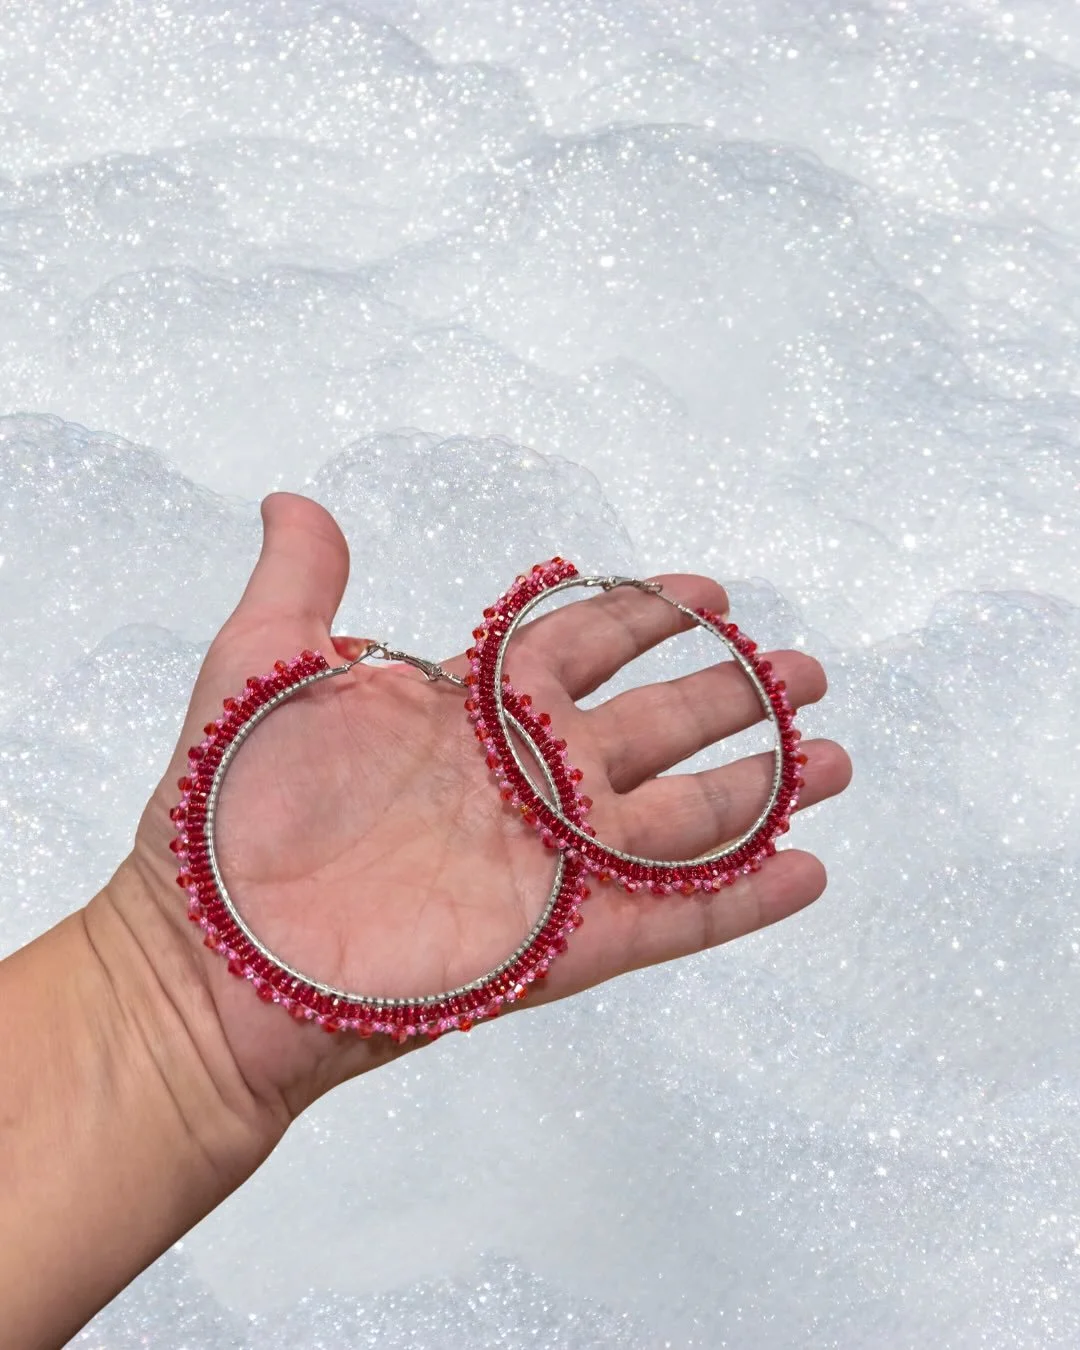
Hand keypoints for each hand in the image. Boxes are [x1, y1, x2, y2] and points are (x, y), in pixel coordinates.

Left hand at [111, 493, 850, 1130]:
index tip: (710, 590)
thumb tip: (294, 498)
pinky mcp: (561, 948)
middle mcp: (524, 784)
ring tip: (832, 760)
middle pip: (654, 727)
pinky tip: (804, 872)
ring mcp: (548, 868)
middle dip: (732, 696)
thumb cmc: (226, 820)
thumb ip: (298, 586)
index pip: (581, 648)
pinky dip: (741, 899)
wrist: (213, 969)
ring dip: (760, 790)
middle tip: (804, 668)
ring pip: (680, 820)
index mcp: (469, 713)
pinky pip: (671, 920)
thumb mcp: (259, 674)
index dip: (646, 618)